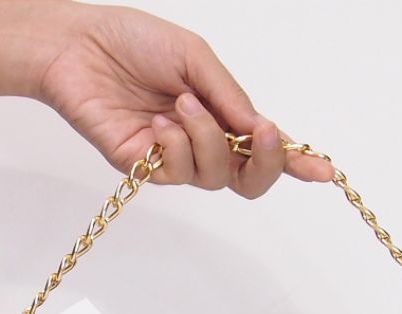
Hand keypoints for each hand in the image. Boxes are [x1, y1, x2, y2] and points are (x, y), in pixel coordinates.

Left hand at [33, 3, 334, 196]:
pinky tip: (159, 122)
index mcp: (220, 115)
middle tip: (260, 133)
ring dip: (208, 138)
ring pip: (216, 177)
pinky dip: (177, 145)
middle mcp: (202, 143)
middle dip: (265, 161)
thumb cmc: (133, 43)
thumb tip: (261, 128)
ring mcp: (174, 159)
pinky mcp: (144, 169)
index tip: (324, 172)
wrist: (77, 47)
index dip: (296, 162)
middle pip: (248, 181)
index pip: (263, 148)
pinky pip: (179, 173)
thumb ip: (229, 95)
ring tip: (180, 104)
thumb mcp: (194, 58)